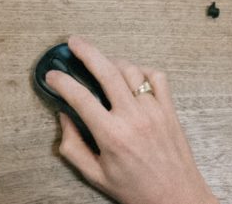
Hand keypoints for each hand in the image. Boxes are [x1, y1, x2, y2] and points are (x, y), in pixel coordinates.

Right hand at [45, 36, 217, 203]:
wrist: (179, 200)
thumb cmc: (138, 191)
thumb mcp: (96, 175)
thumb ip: (73, 147)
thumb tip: (64, 118)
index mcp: (111, 136)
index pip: (79, 97)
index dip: (61, 81)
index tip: (52, 75)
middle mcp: (133, 118)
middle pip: (106, 71)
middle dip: (86, 51)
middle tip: (74, 43)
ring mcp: (154, 111)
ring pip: (130, 70)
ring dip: (112, 61)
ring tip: (101, 62)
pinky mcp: (170, 111)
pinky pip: (157, 77)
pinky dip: (142, 70)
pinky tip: (132, 75)